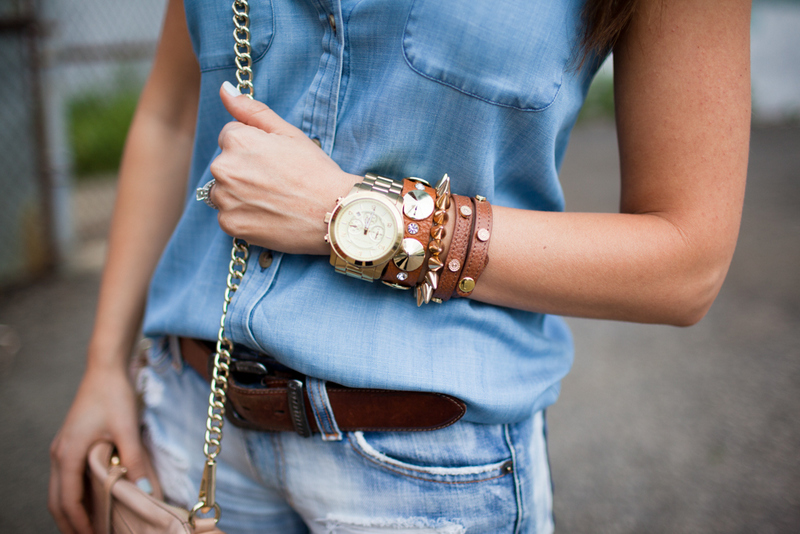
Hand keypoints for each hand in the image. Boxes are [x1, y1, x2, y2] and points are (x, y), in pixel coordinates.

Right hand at [49, 365, 150, 533]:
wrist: (106, 368)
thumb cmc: (114, 395)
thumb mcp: (127, 429)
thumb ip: (134, 461)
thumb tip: (145, 492)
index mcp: (68, 454)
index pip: (68, 501)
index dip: (80, 523)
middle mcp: (59, 454)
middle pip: (57, 501)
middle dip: (70, 524)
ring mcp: (62, 448)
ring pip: (60, 490)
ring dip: (72, 510)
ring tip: (91, 526)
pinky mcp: (70, 443)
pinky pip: (67, 477)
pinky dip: (74, 494)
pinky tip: (91, 500)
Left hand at [210, 82, 359, 254]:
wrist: (332, 212)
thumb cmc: (314, 170)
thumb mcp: (287, 132)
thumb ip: (251, 110)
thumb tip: (225, 89)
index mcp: (236, 140)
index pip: (230, 137)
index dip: (255, 148)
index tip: (275, 161)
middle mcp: (223, 168)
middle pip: (225, 165)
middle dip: (245, 171)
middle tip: (277, 182)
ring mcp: (225, 199)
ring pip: (225, 192)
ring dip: (242, 195)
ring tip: (274, 200)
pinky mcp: (230, 224)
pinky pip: (230, 217)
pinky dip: (246, 217)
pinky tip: (269, 216)